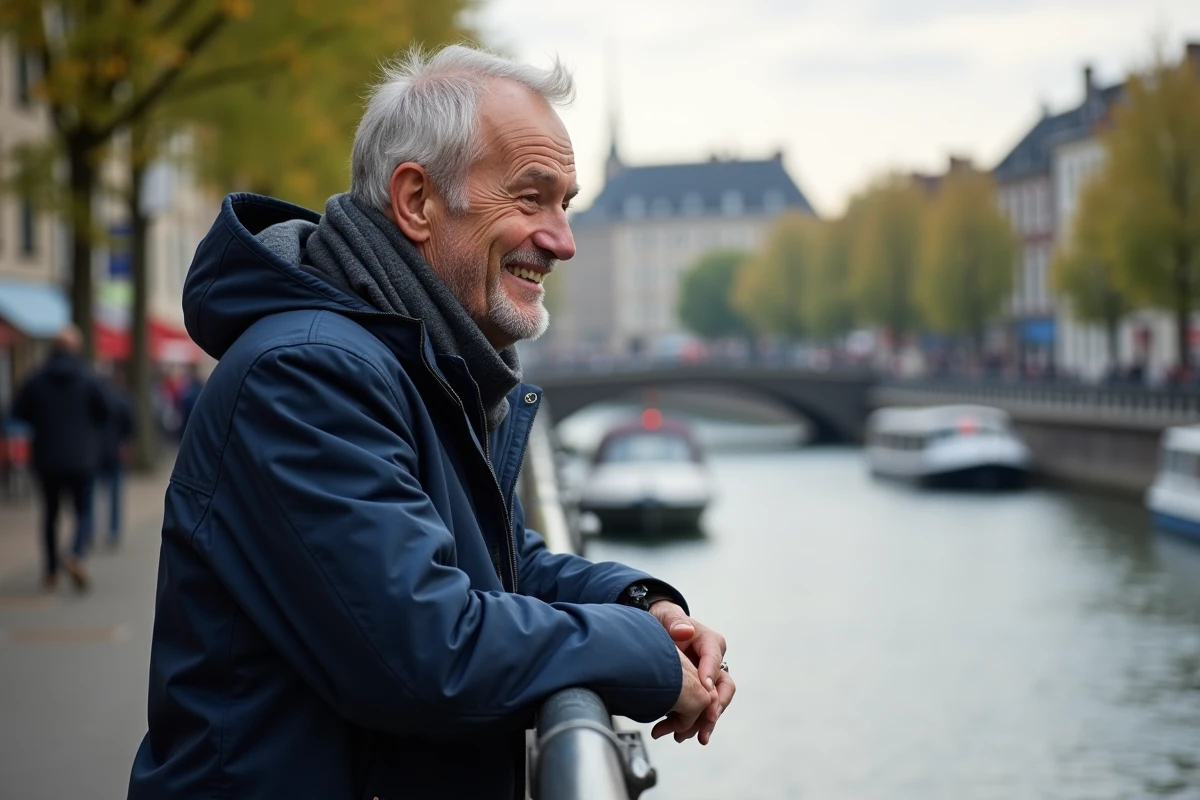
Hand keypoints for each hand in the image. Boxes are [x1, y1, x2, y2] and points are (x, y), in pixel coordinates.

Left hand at [649, 602, 734, 744]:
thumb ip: (676, 622)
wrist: (657, 630)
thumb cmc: (665, 620)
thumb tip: (685, 630)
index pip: (715, 660)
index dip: (710, 676)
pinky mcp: (695, 692)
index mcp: (711, 643)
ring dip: (699, 723)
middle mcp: (713, 663)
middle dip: (714, 709)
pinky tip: (674, 733)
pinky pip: (697, 710)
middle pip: (723, 689)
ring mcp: (706, 680)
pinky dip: (687, 723)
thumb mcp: (668, 616)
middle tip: (704, 725)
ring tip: (681, 736)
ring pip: (711, 705)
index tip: (703, 691)